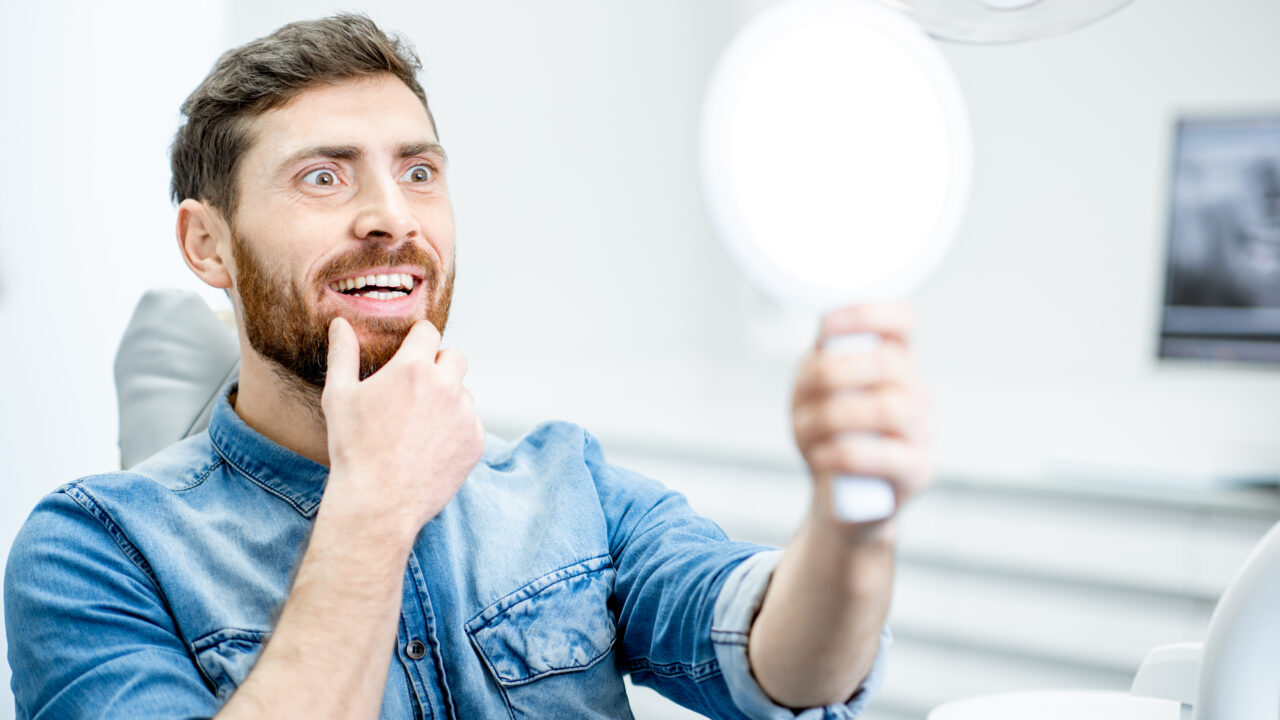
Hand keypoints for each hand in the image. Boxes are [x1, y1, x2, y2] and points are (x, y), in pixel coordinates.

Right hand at [319, 317, 485, 540]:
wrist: (378, 502)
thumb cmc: (354, 449)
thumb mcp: (339, 396)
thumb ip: (343, 354)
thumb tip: (340, 324)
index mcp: (414, 368)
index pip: (428, 332)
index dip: (417, 340)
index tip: (410, 351)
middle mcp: (446, 386)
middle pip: (454, 357)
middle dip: (439, 365)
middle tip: (417, 388)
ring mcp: (465, 415)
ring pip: (463, 393)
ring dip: (448, 400)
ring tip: (418, 426)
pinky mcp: (476, 441)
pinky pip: (471, 424)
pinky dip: (456, 430)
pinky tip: (430, 447)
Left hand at [791, 303, 931, 531]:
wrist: (841, 500)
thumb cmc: (829, 436)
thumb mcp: (814, 392)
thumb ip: (821, 359)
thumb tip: (825, 330)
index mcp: (893, 361)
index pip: (901, 320)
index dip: (867, 314)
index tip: (827, 327)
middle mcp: (914, 391)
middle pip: (889, 364)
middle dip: (835, 372)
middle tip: (805, 389)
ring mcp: (921, 431)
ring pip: (888, 408)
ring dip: (833, 415)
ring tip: (805, 428)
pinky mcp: (917, 471)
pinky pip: (885, 456)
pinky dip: (842, 453)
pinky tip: (821, 455)